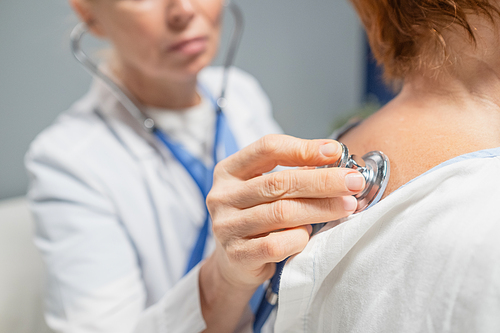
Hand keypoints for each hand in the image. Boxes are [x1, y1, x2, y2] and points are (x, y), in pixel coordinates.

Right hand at [207, 134, 365, 288]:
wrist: (232, 263)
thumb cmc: (255, 218)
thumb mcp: (264, 190)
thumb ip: (291, 174)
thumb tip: (333, 163)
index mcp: (228, 171)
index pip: (267, 149)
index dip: (303, 148)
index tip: (335, 151)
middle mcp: (222, 196)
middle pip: (278, 182)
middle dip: (322, 181)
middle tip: (353, 181)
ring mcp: (227, 226)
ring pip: (281, 213)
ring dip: (321, 208)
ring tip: (346, 206)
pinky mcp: (237, 255)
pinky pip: (276, 244)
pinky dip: (299, 238)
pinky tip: (309, 234)